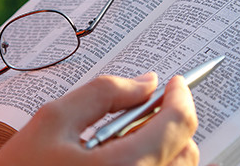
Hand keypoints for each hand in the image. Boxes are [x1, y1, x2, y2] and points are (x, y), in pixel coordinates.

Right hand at [0, 73, 198, 165]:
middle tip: (144, 102)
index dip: (180, 95)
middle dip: (170, 117)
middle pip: (185, 148)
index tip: (174, 81)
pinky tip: (125, 149)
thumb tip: (145, 83)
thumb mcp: (54, 120)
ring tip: (126, 130)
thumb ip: (104, 93)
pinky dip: (156, 158)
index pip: (177, 124)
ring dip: (163, 138)